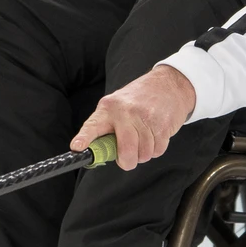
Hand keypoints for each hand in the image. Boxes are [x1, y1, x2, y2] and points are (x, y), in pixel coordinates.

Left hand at [70, 65, 197, 170]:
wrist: (168, 85)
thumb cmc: (138, 100)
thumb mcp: (116, 106)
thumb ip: (106, 129)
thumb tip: (99, 155)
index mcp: (108, 108)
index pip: (93, 125)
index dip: (84, 138)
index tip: (77, 148)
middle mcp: (126, 112)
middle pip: (126, 151)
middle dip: (127, 162)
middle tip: (128, 159)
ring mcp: (146, 118)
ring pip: (144, 154)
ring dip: (144, 154)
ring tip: (143, 140)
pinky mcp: (163, 124)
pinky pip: (158, 151)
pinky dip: (156, 149)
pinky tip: (154, 136)